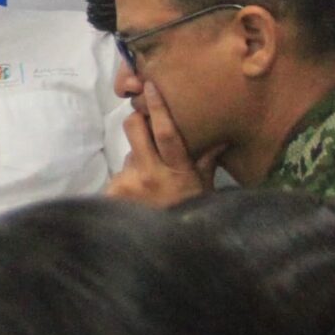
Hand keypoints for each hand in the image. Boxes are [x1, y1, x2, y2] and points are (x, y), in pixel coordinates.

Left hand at [104, 82, 222, 208]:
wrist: (169, 248)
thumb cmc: (190, 213)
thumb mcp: (204, 187)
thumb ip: (207, 160)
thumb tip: (221, 137)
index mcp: (176, 169)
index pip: (164, 131)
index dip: (157, 107)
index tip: (149, 86)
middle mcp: (150, 173)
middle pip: (133, 128)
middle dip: (137, 122)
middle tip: (145, 128)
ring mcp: (129, 183)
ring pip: (128, 154)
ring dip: (137, 162)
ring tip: (151, 184)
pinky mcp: (113, 193)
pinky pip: (119, 176)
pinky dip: (128, 182)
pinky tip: (138, 197)